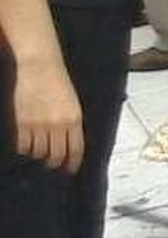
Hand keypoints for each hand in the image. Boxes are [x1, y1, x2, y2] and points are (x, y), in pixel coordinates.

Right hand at [12, 58, 83, 172]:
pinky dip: (25, 148)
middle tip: (53, 164)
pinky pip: (23, 145)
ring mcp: (38, 124)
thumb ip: (71, 124)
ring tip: (40, 150)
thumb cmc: (59, 83)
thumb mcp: (73, 104)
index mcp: (74, 119)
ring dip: (39, 154)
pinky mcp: (22, 122)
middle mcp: (57, 124)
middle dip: (54, 162)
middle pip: (56, 155)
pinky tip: (27, 145)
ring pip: (38, 152)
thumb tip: (69, 144)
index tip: (71, 169)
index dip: (73, 163)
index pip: (75, 149)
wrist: (41, 68)